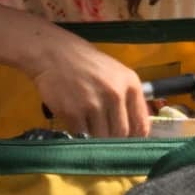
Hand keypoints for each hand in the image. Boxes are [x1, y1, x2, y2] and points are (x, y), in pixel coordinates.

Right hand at [27, 27, 149, 136]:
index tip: (127, 141)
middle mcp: (115, 94)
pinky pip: (81, 134)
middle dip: (113, 139)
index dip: (134, 138)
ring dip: (96, 138)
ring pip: (102, 137)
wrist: (53, 53)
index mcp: (130, 84)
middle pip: (121, 134)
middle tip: (104, 136)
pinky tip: (76, 124)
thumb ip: (127, 98)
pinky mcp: (72, 112)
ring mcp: (93, 104)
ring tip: (88, 128)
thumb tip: (135, 130)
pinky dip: (79, 134)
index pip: (141, 125)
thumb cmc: (85, 62)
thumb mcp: (115, 73)